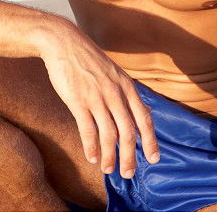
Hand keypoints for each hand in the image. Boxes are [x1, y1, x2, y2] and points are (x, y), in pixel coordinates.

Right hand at [35, 27, 158, 178]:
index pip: (144, 119)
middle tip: (128, 173)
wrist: (63, 42)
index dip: (150, 141)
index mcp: (127, 87)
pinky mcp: (78, 101)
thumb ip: (126, 94)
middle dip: (130, 156)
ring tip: (108, 170)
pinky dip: (91, 146)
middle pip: (128, 133)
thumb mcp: (114, 72)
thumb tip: (141, 115)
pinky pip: (87, 130)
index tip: (153, 159)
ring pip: (108, 135)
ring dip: (109, 156)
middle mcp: (115, 94)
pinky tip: (91, 157)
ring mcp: (96, 98)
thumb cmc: (88, 59)